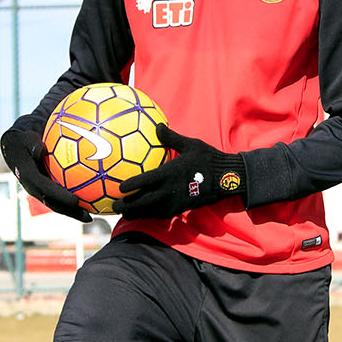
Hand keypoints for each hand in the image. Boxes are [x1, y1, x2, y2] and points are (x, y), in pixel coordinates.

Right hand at [0, 126, 91, 221]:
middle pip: (54, 203)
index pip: (46, 189)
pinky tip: (93, 200)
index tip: (75, 201)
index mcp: (28, 176)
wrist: (16, 144)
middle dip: (71, 212)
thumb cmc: (24, 138)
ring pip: (59, 203)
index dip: (60, 196)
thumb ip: (32, 144)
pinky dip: (76, 200)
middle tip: (88, 217)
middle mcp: (34, 187)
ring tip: (93, 216)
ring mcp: (40, 190)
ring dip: (75, 211)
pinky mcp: (46, 188)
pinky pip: (62, 195)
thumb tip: (40, 150)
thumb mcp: (25, 137)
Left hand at [114, 123, 245, 219]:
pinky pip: (161, 215)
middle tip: (114, 206)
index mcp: (169, 173)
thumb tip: (158, 126)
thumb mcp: (190, 144)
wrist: (227, 178)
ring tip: (124, 214)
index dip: (129, 186)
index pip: (143, 182)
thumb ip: (171, 137)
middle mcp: (169, 191)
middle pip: (142, 203)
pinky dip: (150, 216)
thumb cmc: (208, 159)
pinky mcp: (181, 209)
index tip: (118, 188)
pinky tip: (144, 215)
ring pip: (150, 212)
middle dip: (126, 206)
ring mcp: (175, 202)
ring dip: (136, 214)